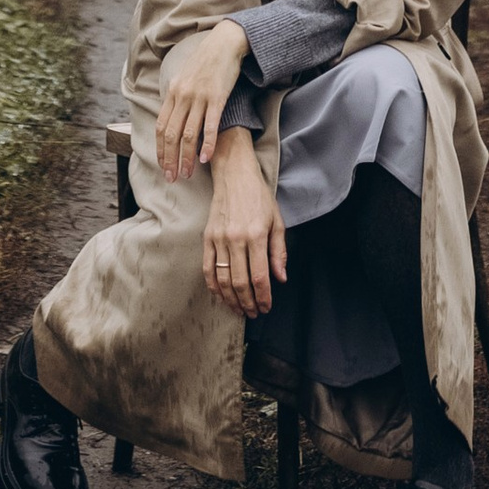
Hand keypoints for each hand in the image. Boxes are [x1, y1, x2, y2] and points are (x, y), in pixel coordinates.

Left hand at [156, 19, 248, 180]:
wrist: (224, 43)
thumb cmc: (205, 62)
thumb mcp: (184, 77)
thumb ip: (176, 97)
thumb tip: (171, 117)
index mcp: (172, 92)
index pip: (161, 127)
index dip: (161, 149)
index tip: (163, 166)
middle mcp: (182, 96)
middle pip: (172, 135)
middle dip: (170, 159)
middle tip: (172, 178)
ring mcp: (199, 97)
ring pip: (188, 134)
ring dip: (186, 157)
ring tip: (187, 174)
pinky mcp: (217, 98)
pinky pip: (209, 126)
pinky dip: (207, 144)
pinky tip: (205, 158)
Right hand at [202, 128, 286, 318]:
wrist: (234, 175)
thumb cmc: (259, 197)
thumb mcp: (277, 221)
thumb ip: (279, 251)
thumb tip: (281, 278)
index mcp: (256, 235)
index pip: (259, 276)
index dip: (263, 296)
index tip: (266, 307)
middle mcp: (236, 239)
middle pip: (240, 282)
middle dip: (248, 303)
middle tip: (253, 313)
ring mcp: (219, 239)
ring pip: (223, 279)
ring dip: (231, 299)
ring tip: (239, 310)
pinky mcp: (207, 238)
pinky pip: (208, 268)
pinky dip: (213, 286)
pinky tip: (221, 296)